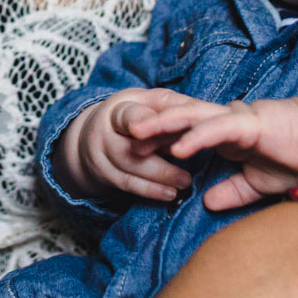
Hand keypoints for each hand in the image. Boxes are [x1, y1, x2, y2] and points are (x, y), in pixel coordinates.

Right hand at [56, 89, 209, 200]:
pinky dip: (150, 190)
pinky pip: (127, 184)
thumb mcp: (146, 103)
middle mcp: (105, 129)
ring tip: (186, 182)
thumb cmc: (133, 115)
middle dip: (160, 154)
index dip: (146, 122)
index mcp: (119, 107)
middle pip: (130, 144)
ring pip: (130, 166)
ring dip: (160, 176)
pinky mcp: (104, 174)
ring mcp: (100, 153)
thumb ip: (171, 107)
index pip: (132, 114)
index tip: (165, 128)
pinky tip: (169, 194)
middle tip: (187, 162)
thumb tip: (205, 113)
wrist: (93, 136)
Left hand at [130, 91, 297, 209]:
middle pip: (176, 119)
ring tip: (135, 133)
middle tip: (117, 132)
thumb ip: (232, 191)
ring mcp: (234, 120)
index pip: (180, 133)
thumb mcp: (257, 184)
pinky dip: (194, 137)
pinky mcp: (248, 124)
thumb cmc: (297, 158)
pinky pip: (216, 130)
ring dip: (161, 124)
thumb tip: (206, 202)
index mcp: (221, 134)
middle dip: (147, 125)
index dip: (155, 139)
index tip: (130, 149)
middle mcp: (222, 121)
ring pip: (189, 117)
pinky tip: (175, 147)